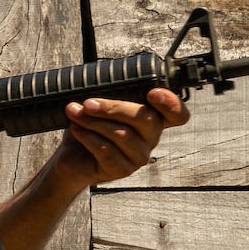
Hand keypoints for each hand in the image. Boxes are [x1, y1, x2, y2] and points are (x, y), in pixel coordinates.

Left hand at [56, 89, 189, 187]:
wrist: (71, 157)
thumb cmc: (88, 126)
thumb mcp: (99, 106)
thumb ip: (107, 93)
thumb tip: (96, 80)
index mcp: (153, 118)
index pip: (178, 114)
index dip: (172, 104)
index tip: (153, 93)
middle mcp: (151, 138)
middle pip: (146, 119)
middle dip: (114, 108)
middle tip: (88, 103)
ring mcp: (139, 156)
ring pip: (123, 135)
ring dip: (94, 122)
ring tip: (74, 113)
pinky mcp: (122, 170)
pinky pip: (107, 151)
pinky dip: (88, 137)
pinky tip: (76, 129)